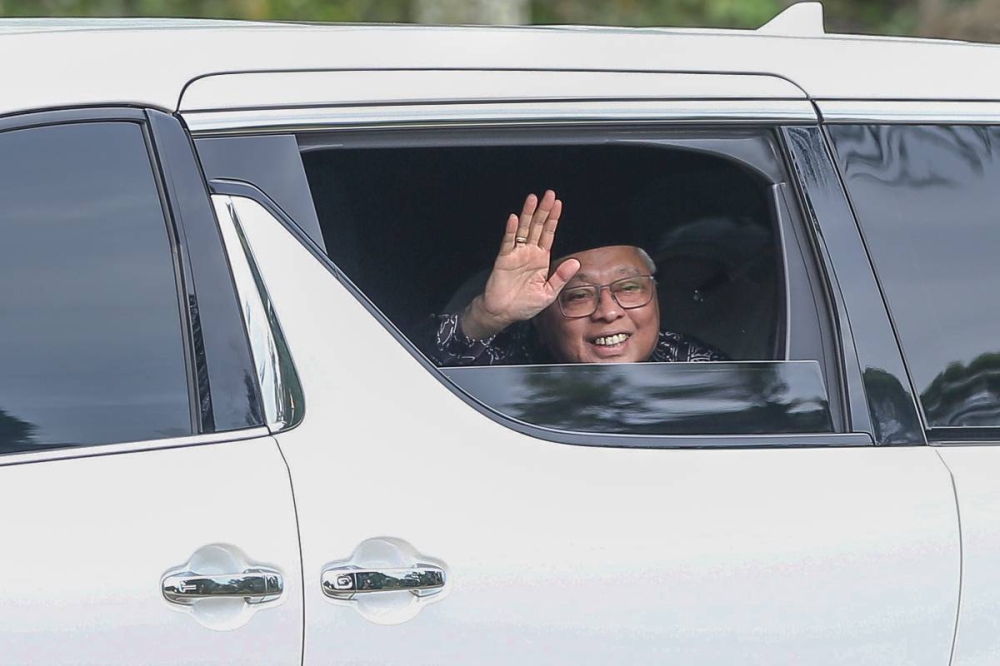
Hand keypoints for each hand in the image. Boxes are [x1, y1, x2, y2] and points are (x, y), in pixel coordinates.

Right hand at [460, 190, 580, 339]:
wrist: (503, 313)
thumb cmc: (524, 305)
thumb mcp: (548, 293)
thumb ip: (561, 277)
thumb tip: (576, 262)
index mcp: (541, 259)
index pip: (549, 234)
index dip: (554, 219)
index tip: (559, 204)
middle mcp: (529, 253)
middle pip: (537, 227)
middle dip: (544, 210)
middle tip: (549, 194)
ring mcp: (516, 254)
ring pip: (523, 230)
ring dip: (528, 214)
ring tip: (533, 199)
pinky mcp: (504, 259)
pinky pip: (508, 242)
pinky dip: (510, 231)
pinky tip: (514, 219)